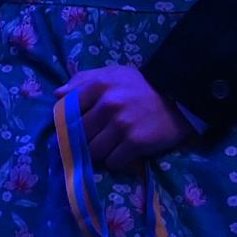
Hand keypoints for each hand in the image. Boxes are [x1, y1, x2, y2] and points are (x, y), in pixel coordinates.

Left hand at [71, 67, 193, 167]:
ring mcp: (121, 125)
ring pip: (94, 151)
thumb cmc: (140, 86)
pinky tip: (125, 151)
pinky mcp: (135, 143)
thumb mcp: (113, 74)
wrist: (179, 98)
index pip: (67, 111)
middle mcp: (108, 104)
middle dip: (85, 140)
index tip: (74, 128)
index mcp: (99, 85)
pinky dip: (116, 160)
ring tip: (111, 145)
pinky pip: (113, 162)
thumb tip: (57, 95)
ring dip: (100, 152)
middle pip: (79, 135)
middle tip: (96, 138)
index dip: (67, 123)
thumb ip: (83, 80)